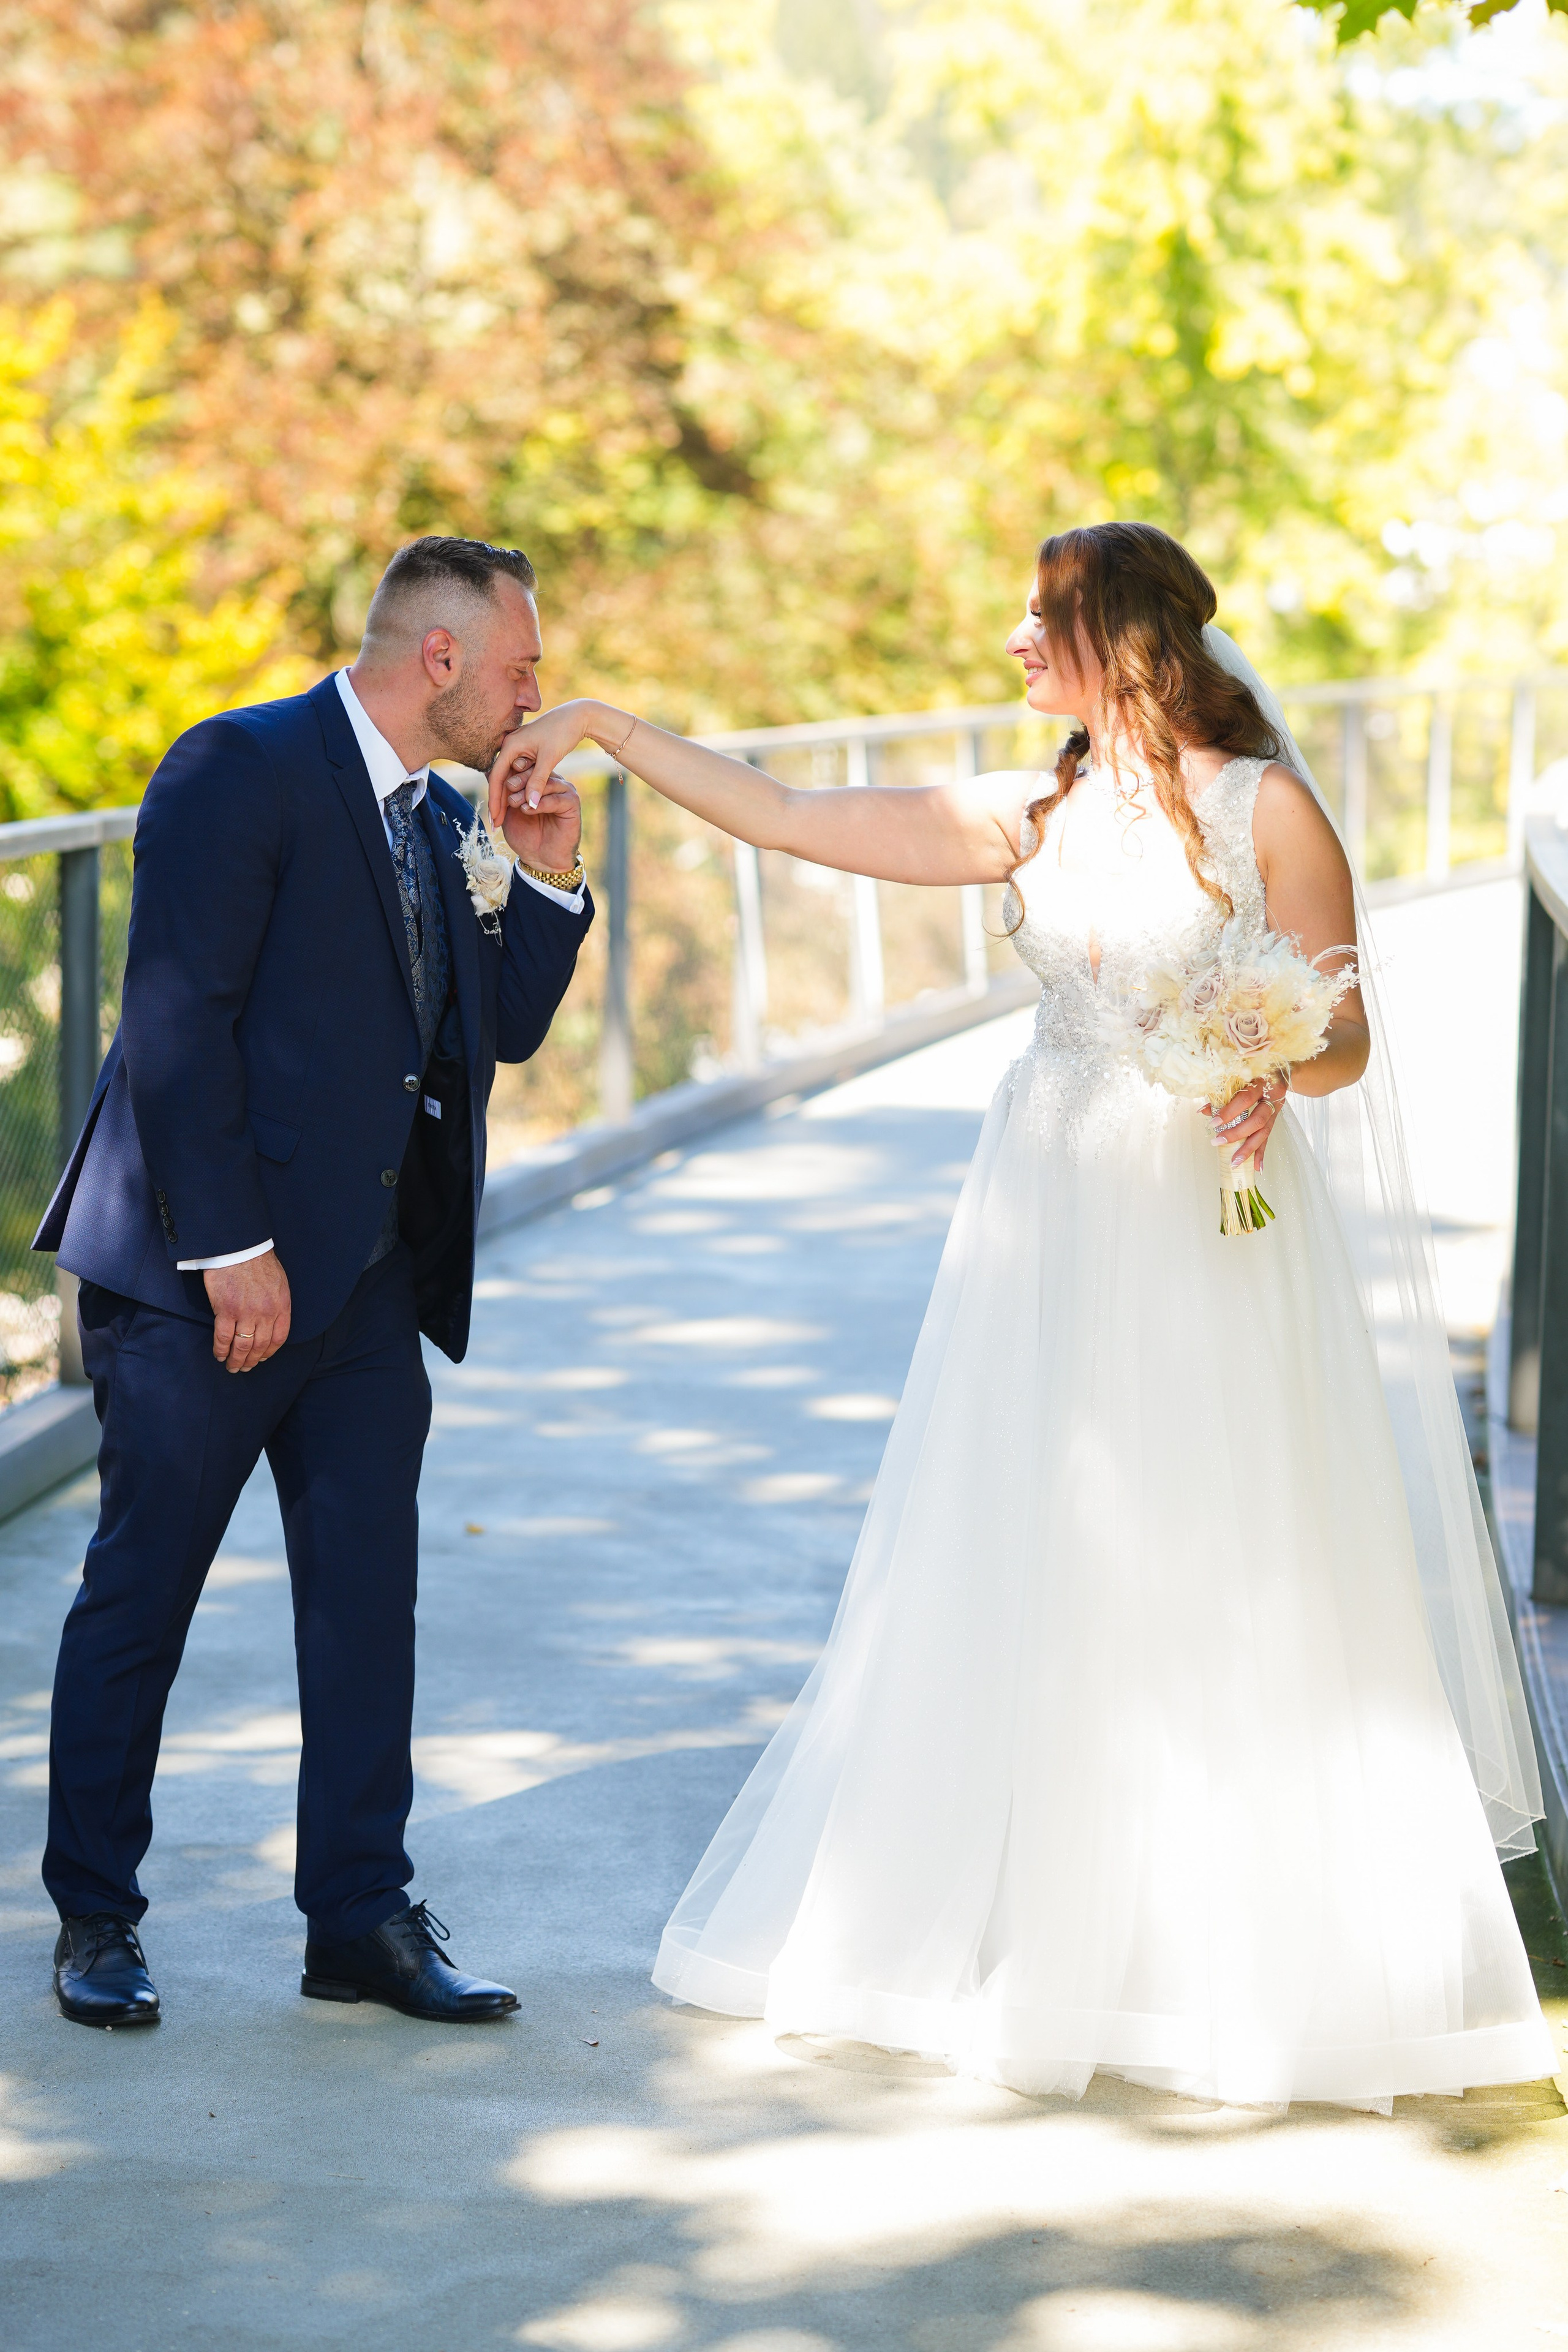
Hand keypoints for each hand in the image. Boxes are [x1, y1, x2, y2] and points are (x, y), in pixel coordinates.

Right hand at [205, 1248, 290, 1372]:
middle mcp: (266, 1313)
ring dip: (236, 1360)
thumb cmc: (258, 1261)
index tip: (263, 1358)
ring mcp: (246, 1313)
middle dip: (252, 1361)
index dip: (269, 1352)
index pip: (279, 1338)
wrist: (239, 1247)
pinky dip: (221, 1349)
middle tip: (245, 1368)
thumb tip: (271, 1321)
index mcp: (281, 1306)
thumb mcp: (279, 1282)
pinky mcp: (226, 1310)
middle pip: (260, 1346)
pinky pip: (223, 1337)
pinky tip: (220, 1355)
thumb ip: (277, 1303)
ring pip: (242, 1346)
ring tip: (232, 1366)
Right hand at [488, 700, 605, 853]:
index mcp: (511, 745)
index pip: (496, 778)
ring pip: (507, 778)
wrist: (576, 716)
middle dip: (497, 803)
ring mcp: (517, 749)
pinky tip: (516, 805)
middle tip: (495, 825)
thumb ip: (538, 782)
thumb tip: (529, 805)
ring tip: (502, 819)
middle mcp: (509, 746)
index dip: (495, 800)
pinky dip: (516, 789)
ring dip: (506, 798)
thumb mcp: (550, 758)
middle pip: (498, 780)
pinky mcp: (526, 752)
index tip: (494, 819)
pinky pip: (516, 774)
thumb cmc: (562, 733)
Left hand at [495, 762, 583, 870]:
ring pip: (546, 782)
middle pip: (536, 771)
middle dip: (519, 778)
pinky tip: (528, 810)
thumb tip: (488, 771)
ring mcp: (564, 792)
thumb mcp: (508, 811)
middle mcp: (552, 782)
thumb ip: (502, 793)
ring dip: (527, 791)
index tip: (500, 776)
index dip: (512, 769)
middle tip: (507, 788)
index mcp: (538, 781)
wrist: (540, 859)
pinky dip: (540, 803)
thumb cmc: (524, 835)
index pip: (526, 766)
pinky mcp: (572, 804)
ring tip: (514, 803)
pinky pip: (556, 798)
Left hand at [1206, 1077, 1285, 1176]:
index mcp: (1261, 1084)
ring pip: (1264, 1133)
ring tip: (1235, 1163)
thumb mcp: (1242, 1078)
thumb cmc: (1257, 1073)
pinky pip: (1268, 1138)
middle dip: (1236, 1134)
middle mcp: (1271, 1099)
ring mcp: (1275, 1111)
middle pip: (1256, 1121)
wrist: (1284, 1072)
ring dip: (1249, 1150)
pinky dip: (1261, 1153)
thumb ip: (1224, 1093)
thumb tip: (1203, 1111)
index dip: (1229, 1112)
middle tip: (1217, 1142)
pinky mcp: (1275, 1120)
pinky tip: (1257, 1168)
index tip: (1213, 1123)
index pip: (1245, 1099)